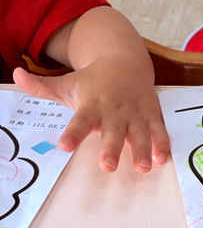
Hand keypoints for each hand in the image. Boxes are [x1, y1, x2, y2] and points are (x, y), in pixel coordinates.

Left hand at [12, 55, 168, 172]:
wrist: (127, 60)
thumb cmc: (94, 80)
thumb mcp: (67, 82)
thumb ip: (41, 86)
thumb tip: (16, 75)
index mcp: (91, 105)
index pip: (79, 122)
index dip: (73, 134)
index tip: (65, 146)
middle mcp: (114, 111)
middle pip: (112, 132)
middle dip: (111, 148)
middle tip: (107, 166)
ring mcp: (134, 113)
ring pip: (139, 133)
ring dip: (142, 150)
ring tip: (142, 167)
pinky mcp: (151, 114)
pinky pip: (158, 130)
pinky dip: (162, 144)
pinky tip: (162, 159)